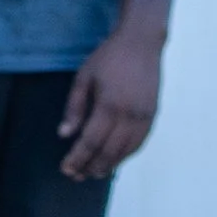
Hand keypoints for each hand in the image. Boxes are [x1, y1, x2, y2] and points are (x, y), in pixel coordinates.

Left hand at [59, 28, 162, 181]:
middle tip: (76, 176)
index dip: (77, 158)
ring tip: (93, 173)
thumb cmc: (109, 57)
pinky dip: (126, 156)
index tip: (66, 169)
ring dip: (108, 165)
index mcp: (109, 105)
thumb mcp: (84, 77)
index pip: (90, 142)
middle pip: (108, 152)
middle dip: (90, 167)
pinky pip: (139, 143)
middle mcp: (129, 115)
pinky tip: (115, 160)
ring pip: (125, 151)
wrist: (142, 41)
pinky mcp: (152, 115)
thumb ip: (74, 108)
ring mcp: (144, 117)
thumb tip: (64, 135)